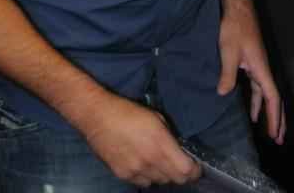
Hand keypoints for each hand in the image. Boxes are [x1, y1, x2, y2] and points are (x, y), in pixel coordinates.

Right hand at [82, 91, 200, 187]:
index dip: (195, 171)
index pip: (186, 170)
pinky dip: (147, 176)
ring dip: (163, 174)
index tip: (196, 167)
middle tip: (179, 164)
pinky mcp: (123, 175)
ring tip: (156, 160)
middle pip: (175, 179)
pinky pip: (143, 182)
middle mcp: (150, 160)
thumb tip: (178, 149)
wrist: (97, 116)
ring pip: (159, 182)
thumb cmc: (128, 111)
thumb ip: (169, 136)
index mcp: (160, 143)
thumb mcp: (155, 117)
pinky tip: (142, 163)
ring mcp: (136, 170)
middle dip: (181, 173)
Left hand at [218, 0, 285, 143]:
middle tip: (277, 139)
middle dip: (276, 118)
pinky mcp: (250, 59)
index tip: (275, 135)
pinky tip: (251, 105)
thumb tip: (224, 94)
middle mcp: (263, 68)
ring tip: (265, 127)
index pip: (273, 98)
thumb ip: (227, 73)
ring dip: (266, 109)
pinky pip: (257, 84)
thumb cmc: (234, 27)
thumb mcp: (228, 51)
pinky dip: (257, 98)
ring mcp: (257, 64)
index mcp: (261, 68)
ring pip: (265, 92)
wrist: (237, 5)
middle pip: (274, 98)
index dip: (274, 117)